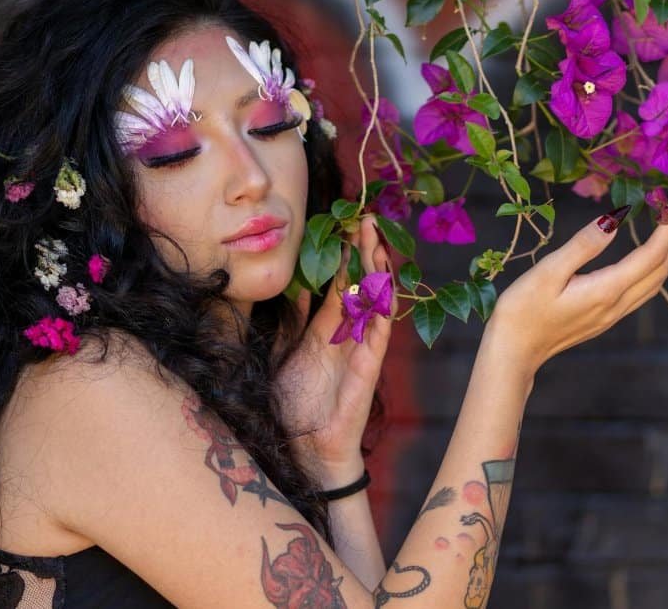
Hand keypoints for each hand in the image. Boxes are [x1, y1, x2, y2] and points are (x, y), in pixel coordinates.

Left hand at [275, 214, 393, 486]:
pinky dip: (384, 309)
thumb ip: (291, 321)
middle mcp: (346, 335)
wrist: (306, 449)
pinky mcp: (368, 368)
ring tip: (377, 239)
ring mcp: (360, 349)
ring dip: (378, 271)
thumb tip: (294, 285)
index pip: (339, 283)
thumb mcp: (282, 353)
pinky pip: (380, 334)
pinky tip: (385, 286)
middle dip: (364, 251)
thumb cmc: (294, 407)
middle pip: (361, 284)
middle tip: (365, 218)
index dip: (343, 255)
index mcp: (325, 330)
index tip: (343, 224)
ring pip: (376, 301)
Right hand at [489, 207, 667, 377]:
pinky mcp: (605, 318)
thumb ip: (583, 246)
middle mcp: (617, 304)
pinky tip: (651, 261)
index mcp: (606, 290)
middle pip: (661, 270)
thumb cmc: (523, 310)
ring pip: (655, 283)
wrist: (514, 350)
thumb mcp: (547, 272)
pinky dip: (656, 270)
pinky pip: (643, 292)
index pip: (650, 256)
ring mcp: (613, 314)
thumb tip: (613, 220)